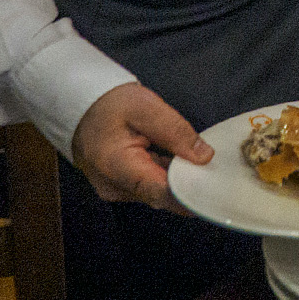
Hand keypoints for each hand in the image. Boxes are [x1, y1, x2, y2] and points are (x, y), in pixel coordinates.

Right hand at [71, 81, 211, 210]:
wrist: (80, 104)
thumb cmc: (110, 103)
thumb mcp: (147, 108)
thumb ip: (176, 132)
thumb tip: (204, 157)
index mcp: (118, 168)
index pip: (161, 193)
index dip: (190, 194)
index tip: (215, 191)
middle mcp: (114, 187)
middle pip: (160, 196)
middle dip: (189, 188)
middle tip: (218, 178)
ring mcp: (115, 188)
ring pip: (156, 192)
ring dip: (179, 182)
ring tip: (206, 171)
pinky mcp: (119, 184)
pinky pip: (148, 185)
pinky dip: (167, 177)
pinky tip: (184, 166)